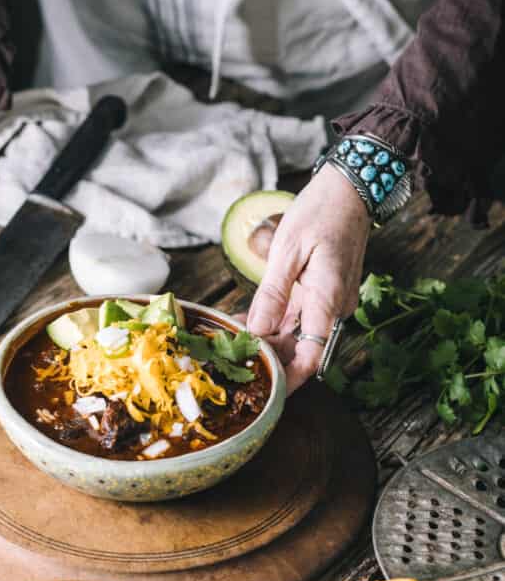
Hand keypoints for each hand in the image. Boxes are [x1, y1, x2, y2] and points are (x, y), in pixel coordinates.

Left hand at [246, 163, 370, 393]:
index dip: (289, 379)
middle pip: (299, 349)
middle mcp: (332, 307)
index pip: (311, 356)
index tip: (265, 391)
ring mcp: (328, 301)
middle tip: (231, 365)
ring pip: (294, 335)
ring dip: (267, 342)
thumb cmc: (320, 213)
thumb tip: (257, 332)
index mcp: (328, 300)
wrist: (348, 190)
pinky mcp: (320, 293)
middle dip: (269, 360)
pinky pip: (295, 318)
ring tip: (231, 347)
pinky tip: (245, 325)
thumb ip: (272, 295)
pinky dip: (272, 324)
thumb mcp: (288, 251)